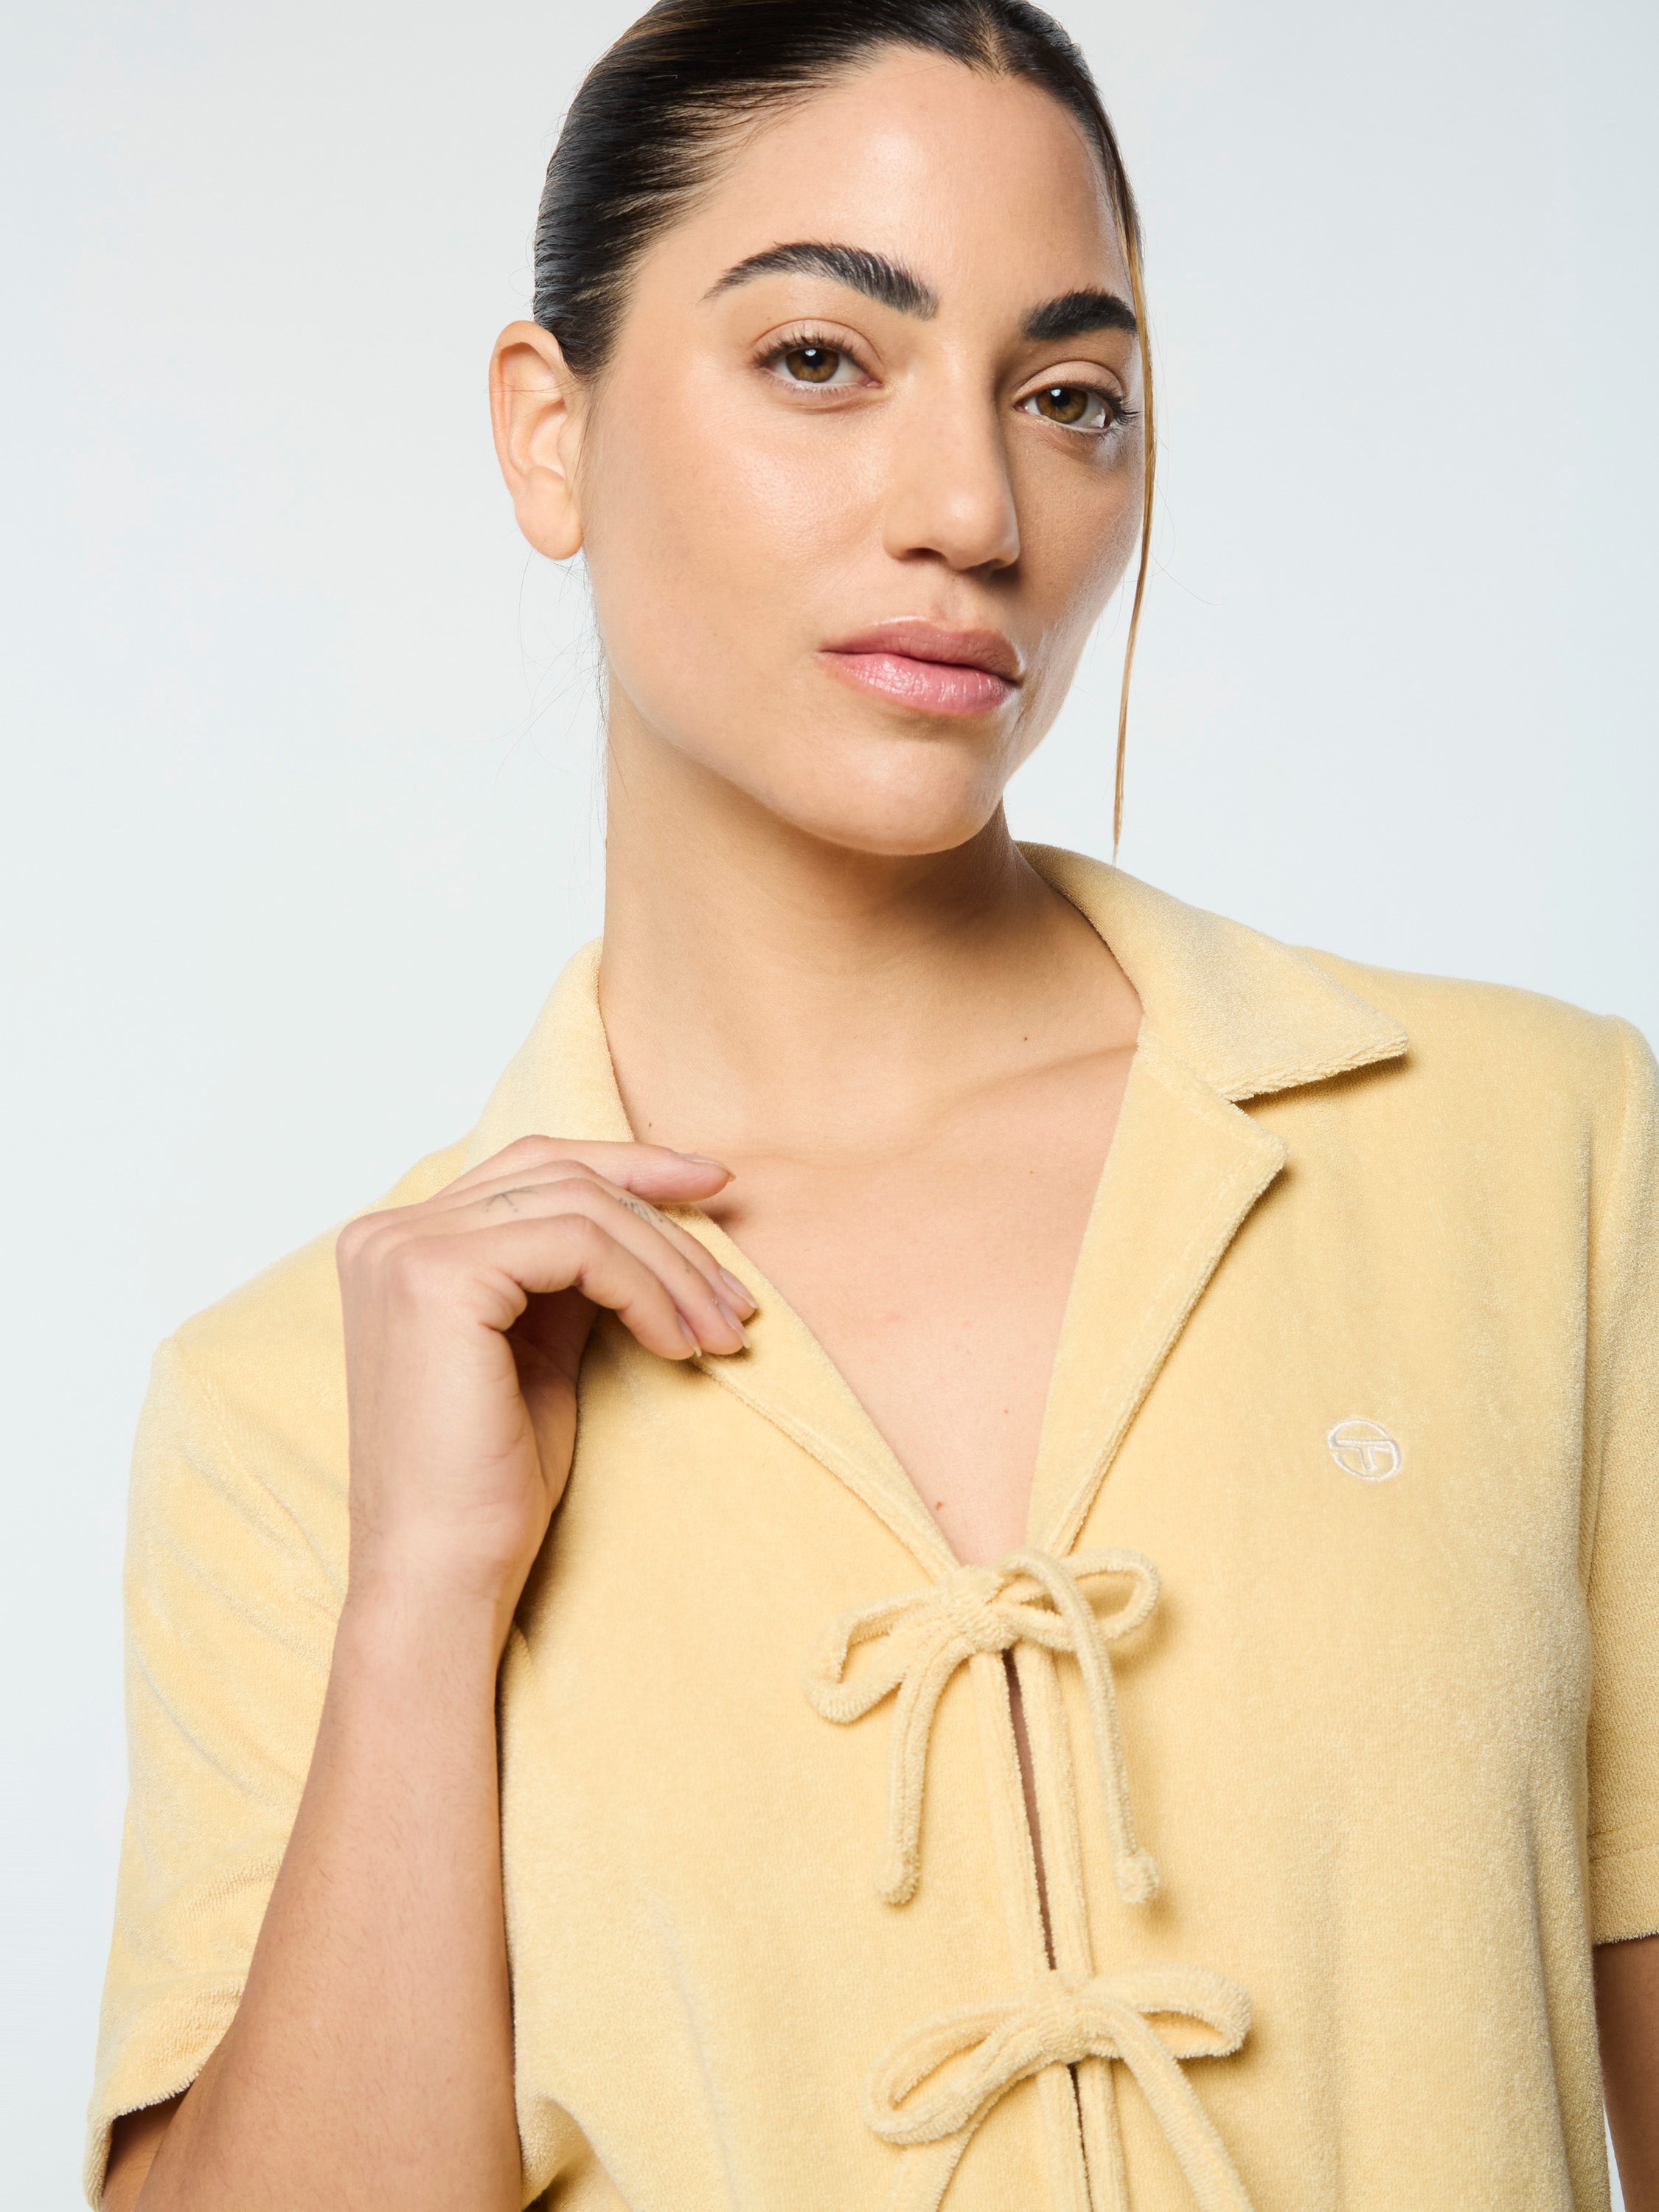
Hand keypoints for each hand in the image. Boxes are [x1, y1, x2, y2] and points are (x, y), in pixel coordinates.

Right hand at [335, 1136, 753, 1642]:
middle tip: (737, 1290)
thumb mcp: (539, 1351)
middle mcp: (387, 1232)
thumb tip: (647, 1220)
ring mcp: (404, 1248)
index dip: (631, 1166)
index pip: (534, 1167)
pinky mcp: (436, 1276)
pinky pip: (579, 1245)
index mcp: (401, 1244)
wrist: (440, 1574)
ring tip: (721, 1332)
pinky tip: (679, 1346)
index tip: (714, 1188)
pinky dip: (647, 1289)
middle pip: (561, 1174)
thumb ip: (568, 1277)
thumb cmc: (489, 1485)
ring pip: (580, 1208)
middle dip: (665, 1221)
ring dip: (671, 1267)